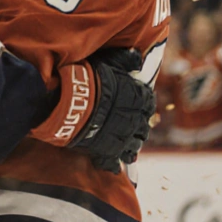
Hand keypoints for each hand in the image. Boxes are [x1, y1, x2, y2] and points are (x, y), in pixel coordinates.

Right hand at [68, 48, 155, 173]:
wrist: (72, 103)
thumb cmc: (90, 80)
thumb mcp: (109, 62)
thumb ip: (124, 60)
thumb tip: (137, 57)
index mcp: (138, 100)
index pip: (149, 103)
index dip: (145, 103)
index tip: (141, 104)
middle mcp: (134, 121)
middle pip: (144, 128)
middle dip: (140, 126)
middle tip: (134, 125)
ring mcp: (122, 139)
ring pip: (133, 146)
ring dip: (131, 145)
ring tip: (126, 144)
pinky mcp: (106, 152)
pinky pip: (114, 163)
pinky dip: (114, 163)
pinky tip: (113, 163)